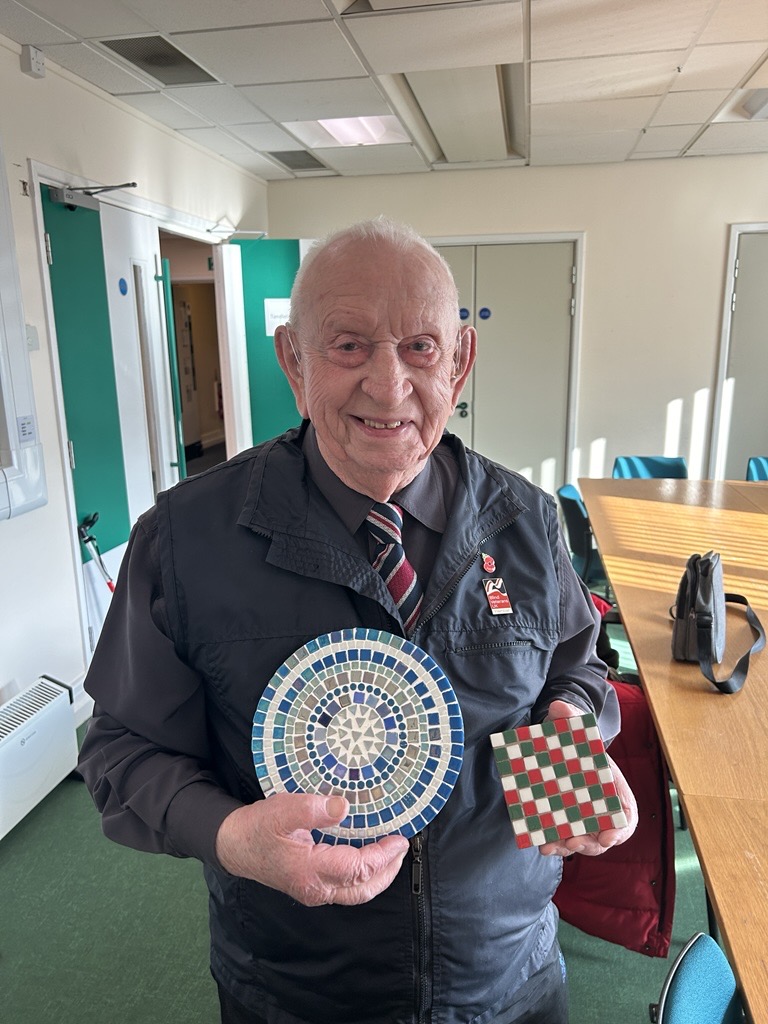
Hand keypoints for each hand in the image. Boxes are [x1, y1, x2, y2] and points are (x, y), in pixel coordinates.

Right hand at [214, 792, 408, 905]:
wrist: (235, 845)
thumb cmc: (258, 827)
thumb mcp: (281, 810)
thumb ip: (312, 808)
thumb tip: (343, 807)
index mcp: (310, 870)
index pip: (357, 868)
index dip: (382, 855)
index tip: (399, 839)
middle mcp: (315, 888)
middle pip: (362, 889)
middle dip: (387, 871)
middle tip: (402, 848)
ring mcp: (314, 891)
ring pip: (356, 893)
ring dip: (378, 876)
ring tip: (392, 855)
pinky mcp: (312, 887)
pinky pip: (346, 888)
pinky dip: (364, 876)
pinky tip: (368, 858)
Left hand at [539, 699, 637, 857]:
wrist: (560, 748)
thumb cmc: (576, 741)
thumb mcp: (575, 727)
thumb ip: (570, 717)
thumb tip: (559, 707)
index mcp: (615, 790)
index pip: (626, 816)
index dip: (620, 830)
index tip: (608, 836)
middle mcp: (602, 810)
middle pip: (603, 837)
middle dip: (589, 844)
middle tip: (574, 840)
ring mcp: (584, 820)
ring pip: (581, 842)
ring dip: (568, 848)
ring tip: (551, 845)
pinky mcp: (565, 822)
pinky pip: (563, 839)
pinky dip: (555, 844)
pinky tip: (541, 842)